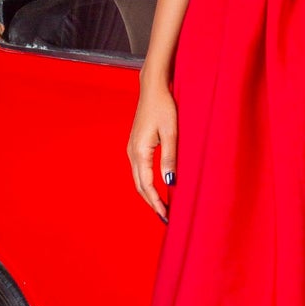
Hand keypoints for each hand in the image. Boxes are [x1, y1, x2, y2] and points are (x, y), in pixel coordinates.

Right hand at [128, 79, 177, 220]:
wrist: (153, 88)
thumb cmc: (164, 106)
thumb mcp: (172, 132)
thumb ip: (170, 157)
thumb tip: (170, 181)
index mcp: (140, 151)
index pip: (147, 185)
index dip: (156, 202)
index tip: (166, 216)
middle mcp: (132, 152)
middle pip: (140, 186)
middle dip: (152, 203)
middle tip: (166, 217)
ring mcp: (132, 149)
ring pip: (138, 179)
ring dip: (149, 194)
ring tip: (162, 207)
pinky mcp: (136, 145)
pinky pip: (139, 170)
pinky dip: (147, 183)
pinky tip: (157, 187)